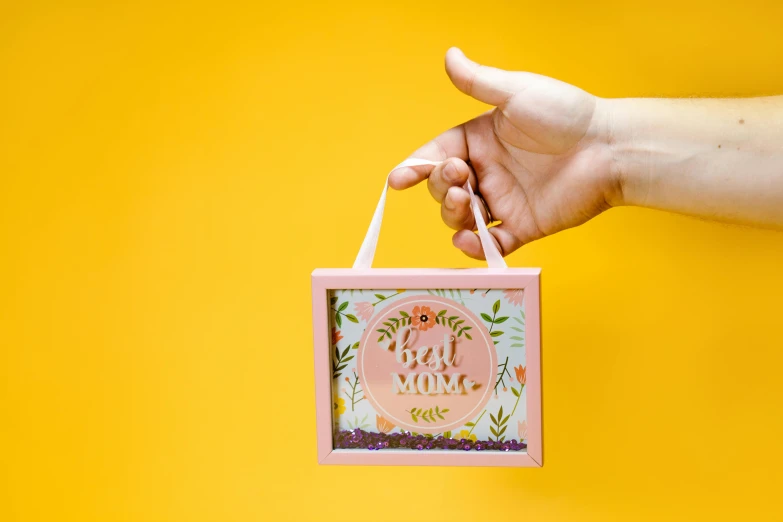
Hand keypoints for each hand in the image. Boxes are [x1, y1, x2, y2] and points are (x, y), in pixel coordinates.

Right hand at [389, 48, 619, 258]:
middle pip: (443, 189)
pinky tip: (471, 239)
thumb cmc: (566, 114)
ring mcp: (503, 201)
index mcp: (480, 141)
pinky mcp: (523, 226)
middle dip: (440, 187)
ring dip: (452, 214)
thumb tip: (449, 55)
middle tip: (461, 179)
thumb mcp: (517, 93)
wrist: (608, 148)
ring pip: (460, 218)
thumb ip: (479, 81)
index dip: (415, 167)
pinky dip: (475, 247)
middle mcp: (487, 172)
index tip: (398, 179)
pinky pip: (491, 244)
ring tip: (467, 202)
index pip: (437, 155)